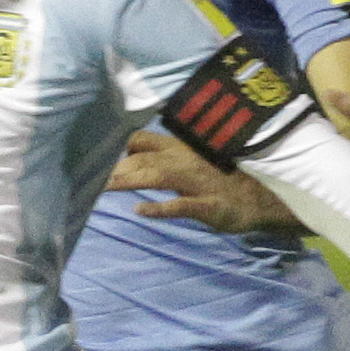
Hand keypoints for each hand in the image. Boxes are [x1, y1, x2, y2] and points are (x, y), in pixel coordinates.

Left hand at [108, 128, 301, 233]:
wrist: (265, 198)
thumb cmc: (224, 181)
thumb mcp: (194, 163)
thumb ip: (166, 159)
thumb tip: (130, 158)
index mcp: (181, 149)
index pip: (142, 140)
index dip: (117, 146)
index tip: (94, 155)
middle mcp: (186, 161)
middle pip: (142, 159)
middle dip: (113, 166)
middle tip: (84, 174)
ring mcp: (198, 183)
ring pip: (157, 177)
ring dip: (129, 180)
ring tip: (102, 187)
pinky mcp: (209, 206)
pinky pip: (183, 206)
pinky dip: (161, 208)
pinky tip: (140, 211)